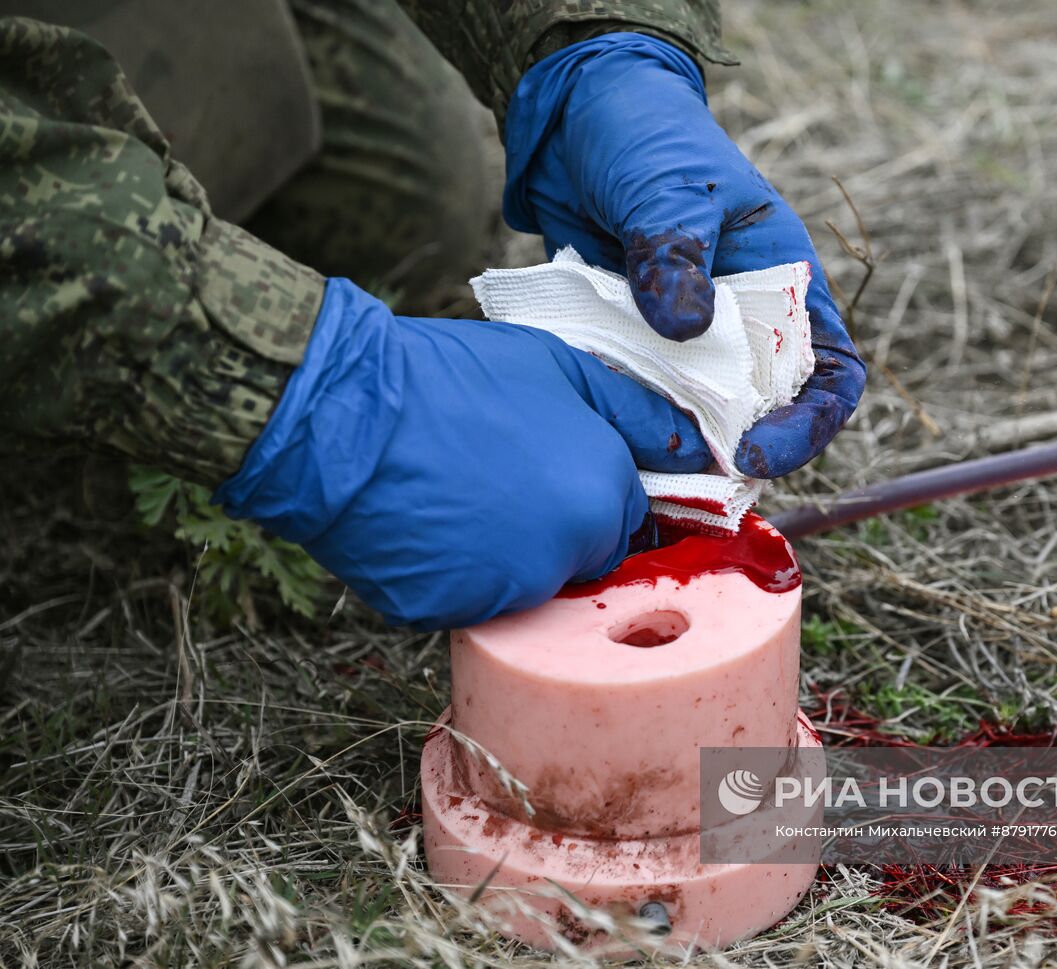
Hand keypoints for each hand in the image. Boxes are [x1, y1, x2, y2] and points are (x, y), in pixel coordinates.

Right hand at [213, 278, 709, 629]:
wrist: (343, 411)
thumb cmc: (453, 378)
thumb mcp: (563, 369)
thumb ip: (640, 416)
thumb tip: (698, 452)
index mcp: (601, 498)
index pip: (627, 518)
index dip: (591, 490)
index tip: (553, 467)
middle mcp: (565, 557)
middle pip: (582, 556)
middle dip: (556, 526)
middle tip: (500, 476)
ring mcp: (503, 592)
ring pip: (527, 583)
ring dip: (506, 553)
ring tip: (459, 494)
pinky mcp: (446, 612)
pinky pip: (469, 600)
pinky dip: (454, 574)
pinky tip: (429, 524)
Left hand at [503, 33, 865, 477]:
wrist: (576, 120)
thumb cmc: (645, 139)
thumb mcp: (667, 189)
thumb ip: (676, 253)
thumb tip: (684, 327)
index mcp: (785, 281)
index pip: (830, 373)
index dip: (809, 425)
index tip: (757, 451)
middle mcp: (746, 321)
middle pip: (767, 413)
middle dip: (738, 453)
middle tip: (693, 478)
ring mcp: (689, 338)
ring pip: (701, 415)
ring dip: (680, 447)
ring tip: (644, 468)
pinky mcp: (636, 345)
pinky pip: (643, 399)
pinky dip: (631, 422)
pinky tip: (603, 438)